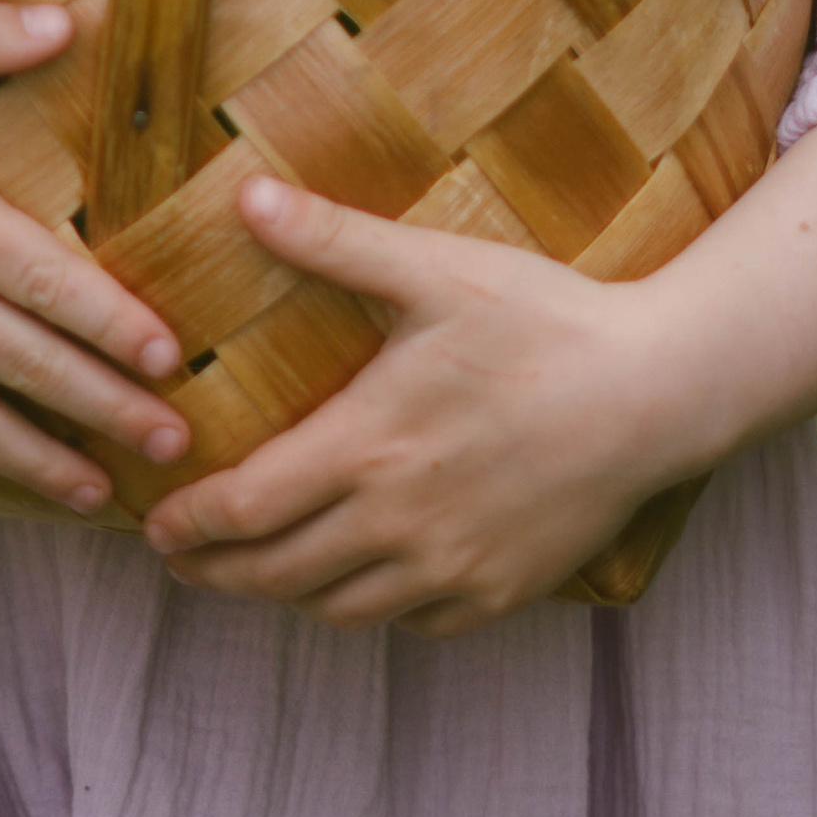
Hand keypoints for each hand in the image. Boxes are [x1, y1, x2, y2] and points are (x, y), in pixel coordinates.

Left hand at [141, 178, 696, 634]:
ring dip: (288, 593)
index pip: (245, 509)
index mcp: (368, 446)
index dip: (189, 525)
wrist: (658, 391)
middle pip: (276, 575)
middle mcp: (399, 523)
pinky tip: (363, 576)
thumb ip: (333, 239)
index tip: (158, 525)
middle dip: (217, 572)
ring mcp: (452, 566)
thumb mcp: (434, 268)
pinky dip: (373, 606)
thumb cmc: (545, 321)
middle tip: (185, 560)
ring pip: (339, 608)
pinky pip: (412, 621)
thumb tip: (244, 196)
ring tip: (262, 568)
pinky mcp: (499, 590)